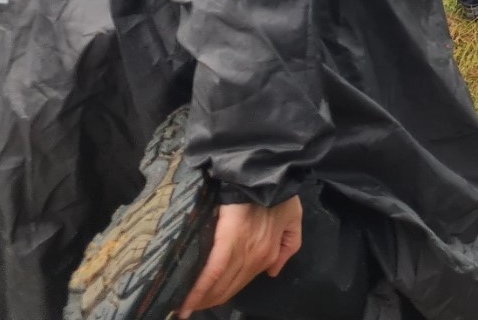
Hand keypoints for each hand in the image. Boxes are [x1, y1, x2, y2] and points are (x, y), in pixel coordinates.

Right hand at [178, 196, 303, 316]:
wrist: (265, 171)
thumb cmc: (279, 191)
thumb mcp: (293, 217)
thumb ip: (289, 244)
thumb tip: (273, 272)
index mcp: (269, 252)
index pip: (243, 281)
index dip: (225, 293)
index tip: (208, 301)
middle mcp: (256, 258)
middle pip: (229, 288)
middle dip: (209, 300)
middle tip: (190, 307)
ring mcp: (244, 251)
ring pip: (220, 285)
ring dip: (202, 299)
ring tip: (184, 306)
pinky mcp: (229, 242)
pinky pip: (213, 272)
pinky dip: (199, 289)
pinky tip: (186, 302)